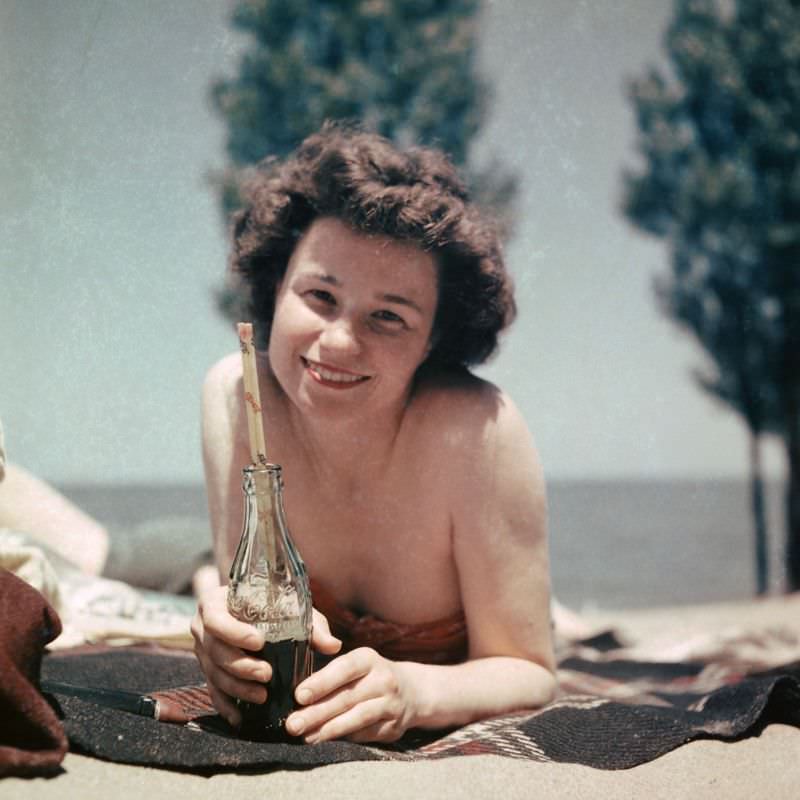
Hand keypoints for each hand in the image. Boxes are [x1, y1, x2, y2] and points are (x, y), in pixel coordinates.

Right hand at [190, 585, 341, 725]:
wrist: (250, 608)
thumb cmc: (273, 606)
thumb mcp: (291, 608)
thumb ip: (312, 626)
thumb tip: (333, 646)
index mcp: (215, 603)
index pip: (216, 618)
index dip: (235, 632)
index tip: (260, 641)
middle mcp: (202, 628)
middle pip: (215, 650)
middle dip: (241, 665)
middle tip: (267, 674)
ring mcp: (201, 652)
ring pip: (213, 673)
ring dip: (237, 687)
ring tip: (262, 696)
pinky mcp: (206, 671)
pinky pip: (211, 691)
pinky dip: (225, 706)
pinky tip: (240, 718)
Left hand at [284, 647, 418, 743]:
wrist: (411, 691)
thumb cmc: (369, 676)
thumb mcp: (355, 663)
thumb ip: (330, 671)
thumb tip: (298, 693)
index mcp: (368, 659)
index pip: (344, 668)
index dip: (321, 682)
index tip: (299, 695)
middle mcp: (384, 679)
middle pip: (347, 697)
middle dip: (316, 712)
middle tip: (292, 724)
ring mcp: (392, 704)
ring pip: (357, 718)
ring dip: (329, 729)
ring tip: (306, 737)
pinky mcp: (394, 727)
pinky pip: (366, 734)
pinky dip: (344, 738)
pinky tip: (326, 741)